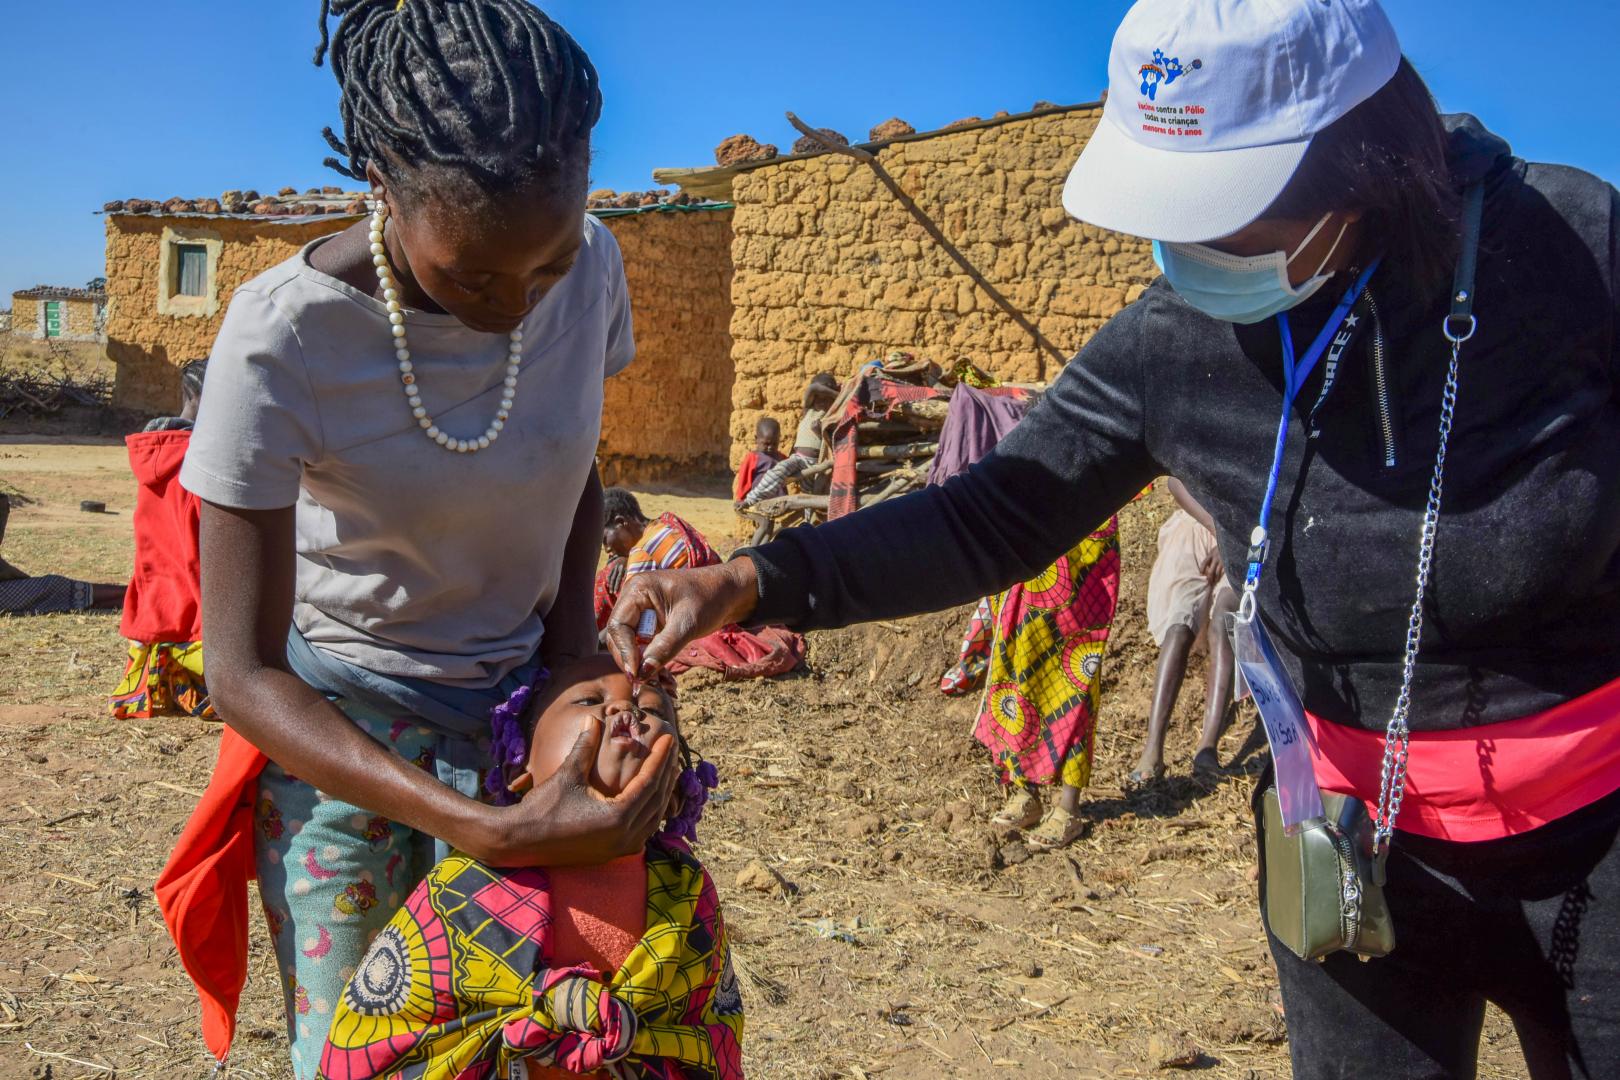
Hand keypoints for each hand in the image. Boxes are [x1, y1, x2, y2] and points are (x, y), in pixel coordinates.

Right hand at [476, 715, 680, 866]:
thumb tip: (593, 717)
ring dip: (661, 793)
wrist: (518, 841)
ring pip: (652, 818)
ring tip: (667, 769)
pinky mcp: (612, 853)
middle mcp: (624, 837)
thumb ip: (585, 746)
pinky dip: (649, 811)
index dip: (660, 758)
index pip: (649, 782)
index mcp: (617, 818)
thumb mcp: (567, 774)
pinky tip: (650, 797)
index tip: (669, 738)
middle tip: (672, 749)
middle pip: (656, 800)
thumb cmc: (541, 807)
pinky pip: (642, 831)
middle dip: (666, 773)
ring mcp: (619, 849)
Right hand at [604, 558, 759, 679]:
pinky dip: (652, 661)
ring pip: (630, 644)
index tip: (636, 674)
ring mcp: (641, 612)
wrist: (730, 592)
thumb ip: (664, 647)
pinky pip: (643, 646)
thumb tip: (642, 673)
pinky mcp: (651, 624)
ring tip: (662, 682)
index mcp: (638, 589)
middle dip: (631, 660)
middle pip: (619, 637)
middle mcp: (633, 599)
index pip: (618, 626)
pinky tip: (666, 678)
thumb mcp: (688, 623)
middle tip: (645, 682)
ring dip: (642, 664)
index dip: (625, 652)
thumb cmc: (710, 597)